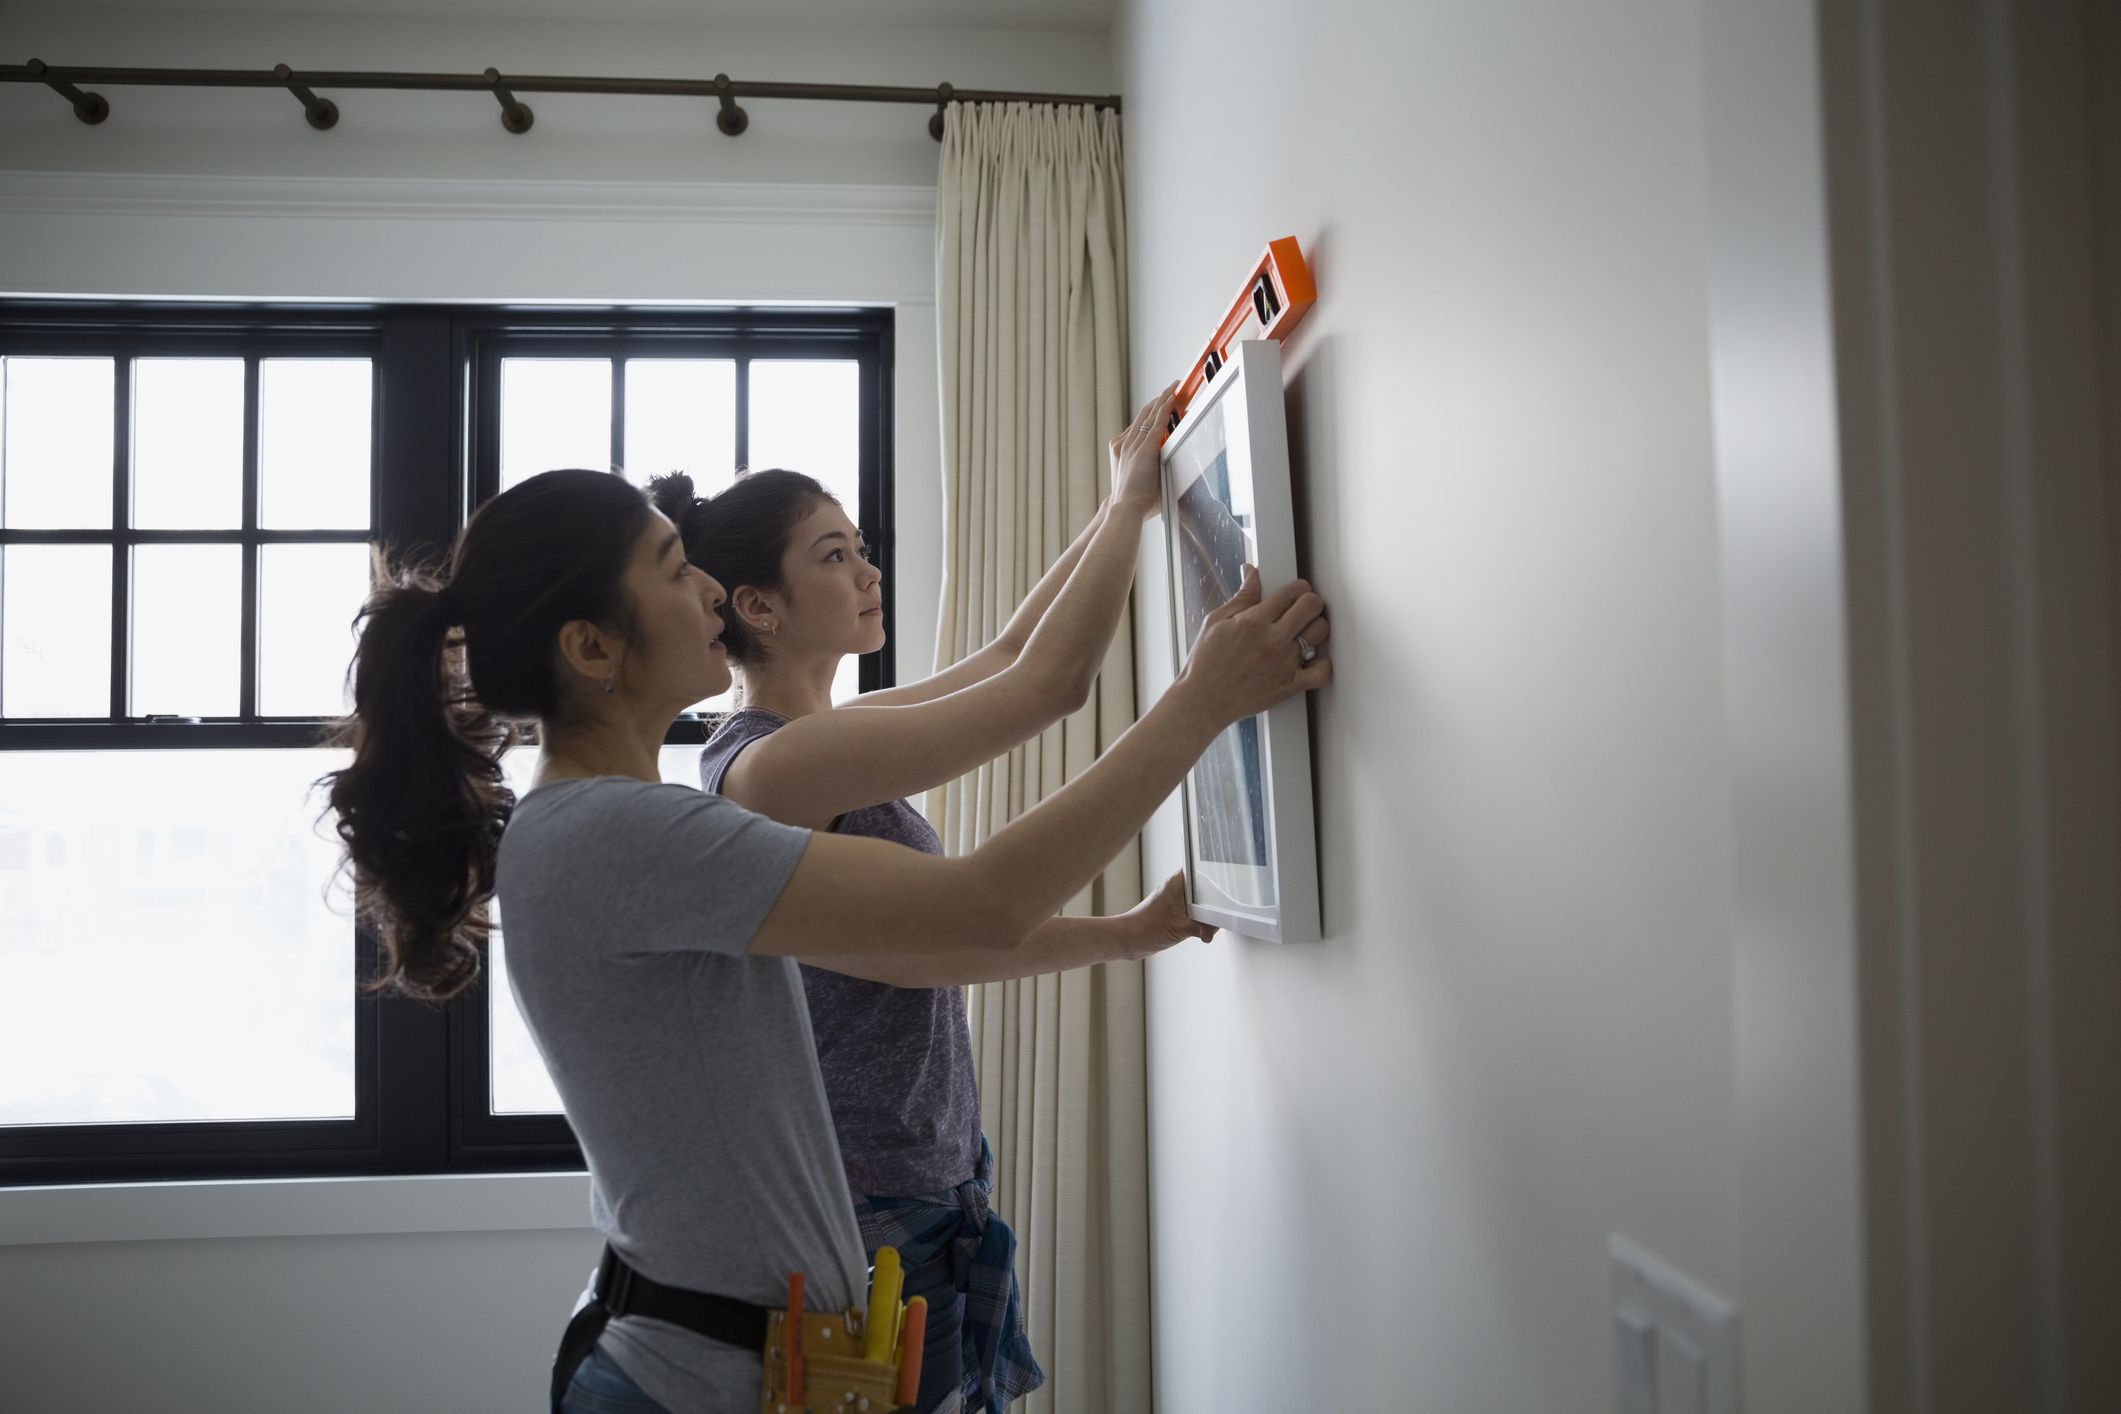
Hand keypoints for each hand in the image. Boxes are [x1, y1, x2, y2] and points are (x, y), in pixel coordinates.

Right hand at [1109, 383, 1178, 519]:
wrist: (1124, 508)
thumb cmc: (1134, 500)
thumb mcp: (1142, 478)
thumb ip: (1154, 468)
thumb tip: (1172, 468)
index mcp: (1122, 449)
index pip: (1139, 424)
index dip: (1152, 411)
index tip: (1162, 402)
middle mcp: (1125, 443)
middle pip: (1144, 414)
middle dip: (1159, 399)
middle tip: (1172, 387)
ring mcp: (1133, 445)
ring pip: (1150, 415)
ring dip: (1164, 399)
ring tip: (1175, 387)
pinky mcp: (1144, 450)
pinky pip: (1156, 424)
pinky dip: (1165, 410)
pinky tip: (1172, 399)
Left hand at [1120, 871, 1216, 956]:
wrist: (1129, 941)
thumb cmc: (1144, 928)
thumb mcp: (1180, 929)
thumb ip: (1201, 928)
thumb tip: (1214, 930)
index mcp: (1176, 883)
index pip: (1201, 870)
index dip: (1215, 877)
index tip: (1227, 886)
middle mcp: (1177, 890)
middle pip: (1204, 889)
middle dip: (1214, 901)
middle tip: (1222, 911)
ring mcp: (1177, 903)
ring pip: (1201, 904)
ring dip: (1207, 915)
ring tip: (1212, 923)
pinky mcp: (1176, 915)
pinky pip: (1195, 916)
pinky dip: (1200, 923)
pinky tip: (1204, 932)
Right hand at [1174, 565, 1330, 725]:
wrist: (1203, 701)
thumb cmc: (1206, 663)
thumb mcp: (1216, 621)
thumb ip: (1241, 596)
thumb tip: (1252, 572)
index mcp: (1254, 621)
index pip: (1293, 592)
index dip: (1298, 587)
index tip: (1295, 592)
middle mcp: (1272, 641)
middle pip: (1312, 606)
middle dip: (1310, 602)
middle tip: (1303, 608)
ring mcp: (1283, 664)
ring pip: (1320, 633)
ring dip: (1316, 628)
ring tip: (1304, 631)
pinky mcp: (1288, 686)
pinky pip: (1321, 673)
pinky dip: (1322, 664)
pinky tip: (1312, 658)